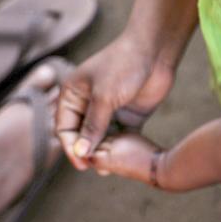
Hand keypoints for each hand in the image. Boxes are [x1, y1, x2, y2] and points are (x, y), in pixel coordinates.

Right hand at [56, 34, 174, 169]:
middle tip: (96, 168)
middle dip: (87, 151)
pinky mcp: (128, 113)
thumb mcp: (104, 97)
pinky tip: (124, 158)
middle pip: (83, 134)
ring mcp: (109, 109)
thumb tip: (80, 151)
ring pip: (102, 137)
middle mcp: (88, 103)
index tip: (82, 163)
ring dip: (105, 151)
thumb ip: (93, 125)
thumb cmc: (123, 66)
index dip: (71, 147)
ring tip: (109, 169)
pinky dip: (121, 145)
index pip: (65, 127)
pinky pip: (121, 134)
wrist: (155, 52)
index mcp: (73, 94)